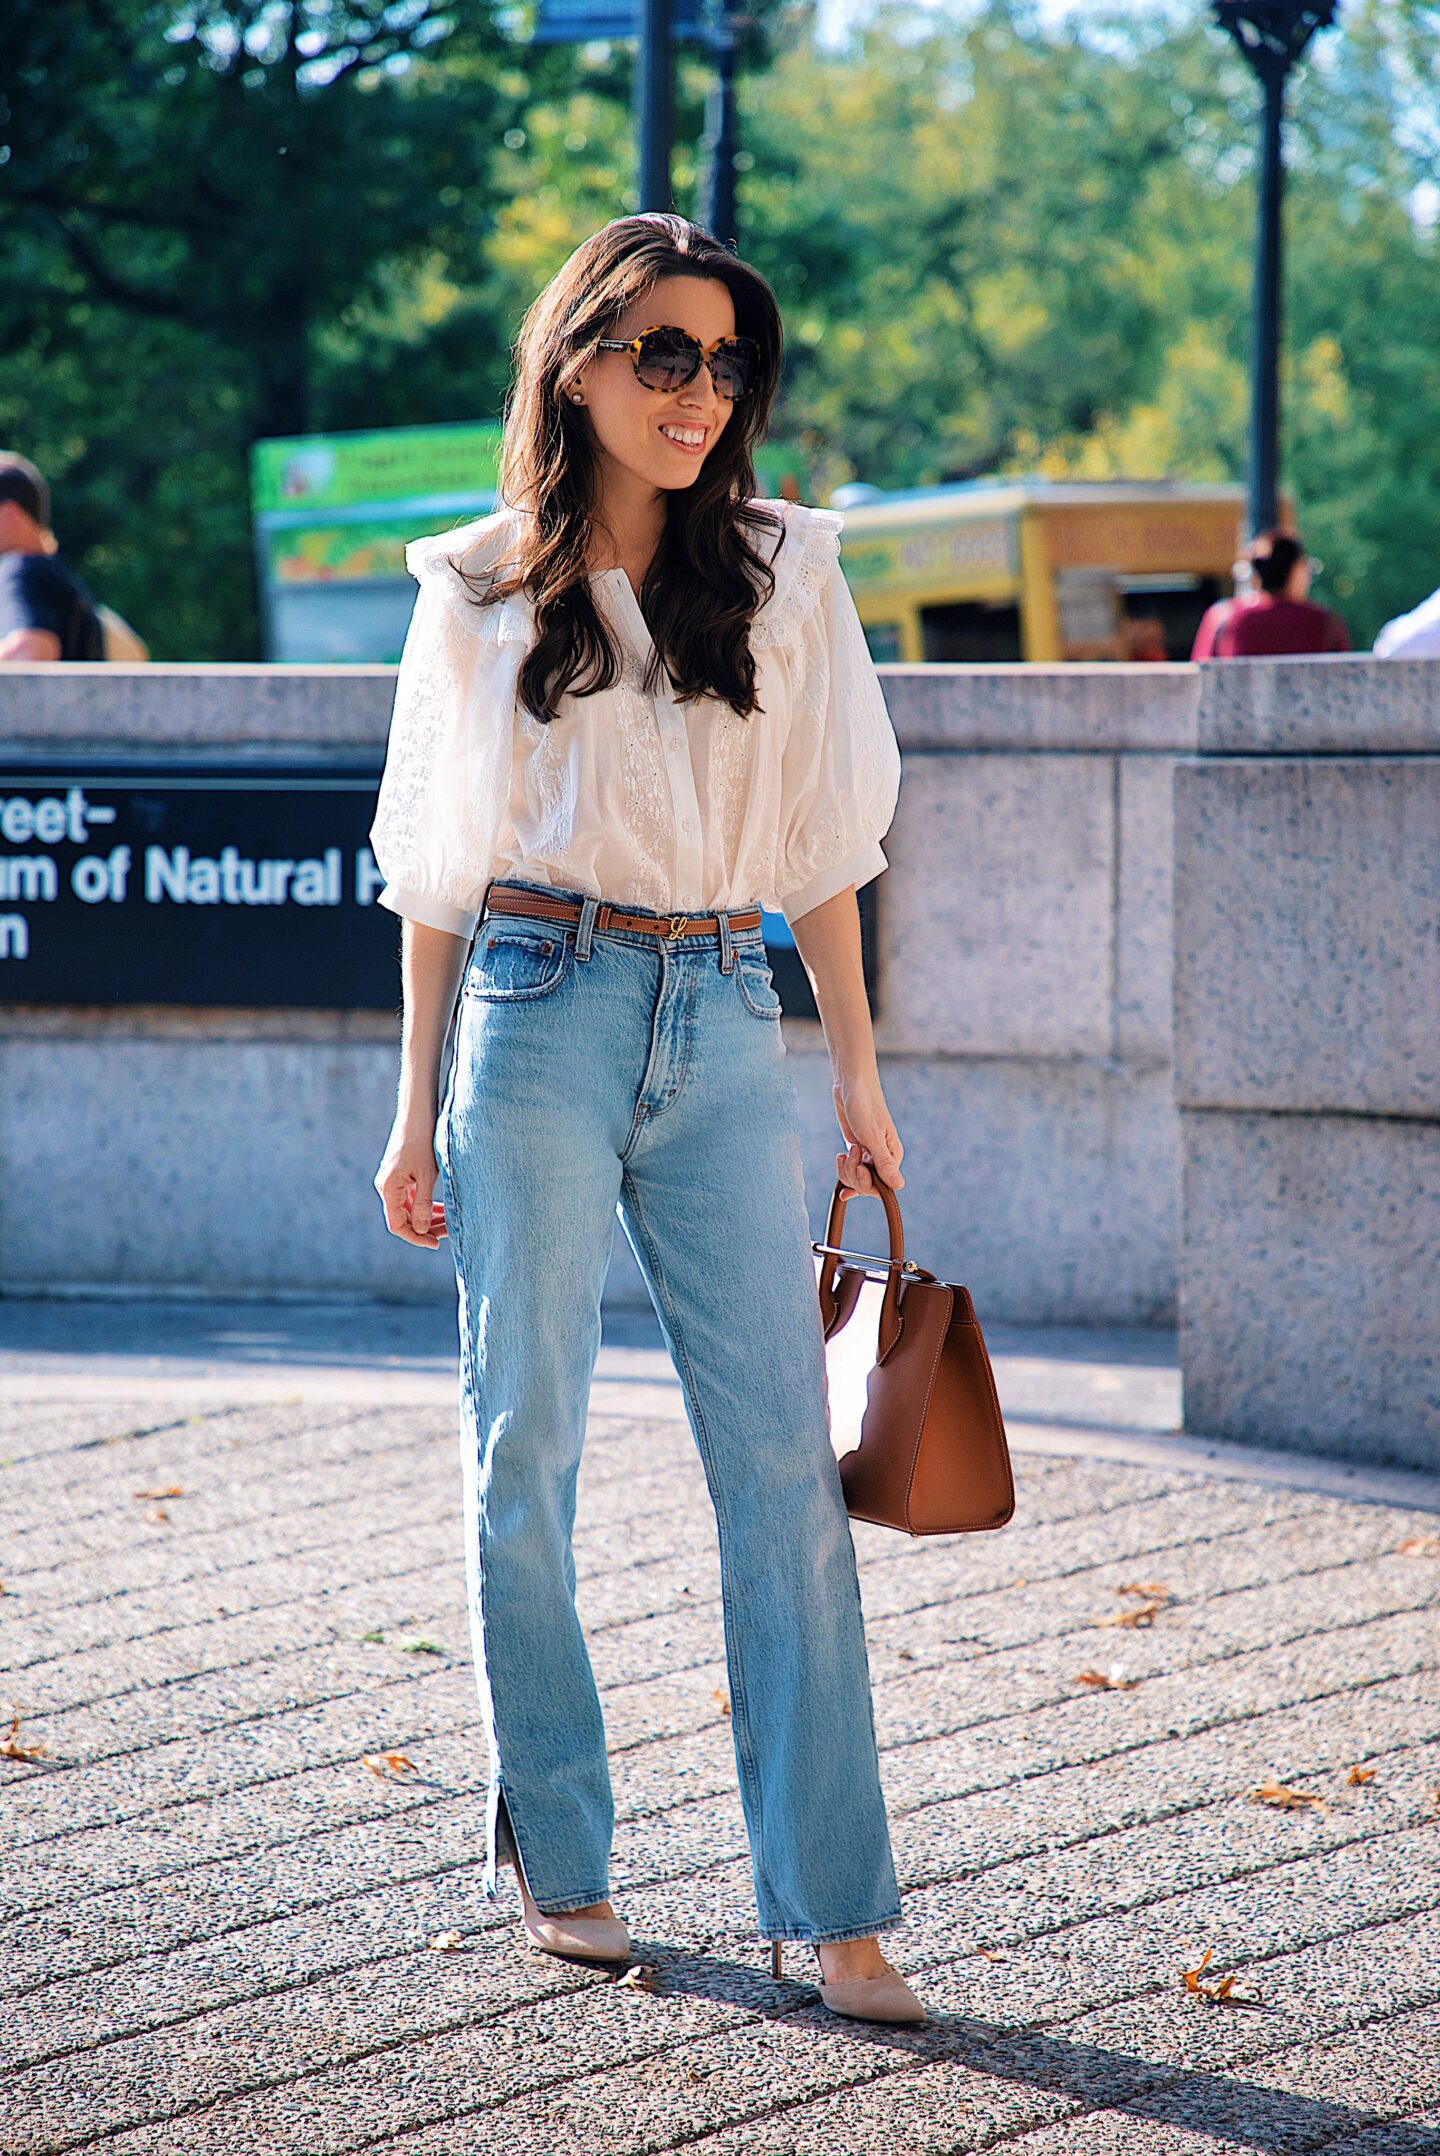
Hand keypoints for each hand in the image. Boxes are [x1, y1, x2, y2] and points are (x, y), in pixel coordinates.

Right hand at [375, 1120, 448, 1247]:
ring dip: (426, 1217)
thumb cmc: (422, 1141)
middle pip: (403, 1218)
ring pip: (408, 1208)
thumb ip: (423, 1204)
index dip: (416, 1237)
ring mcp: (393, 1180)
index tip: (435, 1244)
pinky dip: (424, 1204)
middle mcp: (386, 1186)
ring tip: (447, 1222)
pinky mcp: (400, 1174)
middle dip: (424, 1228)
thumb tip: (421, 1230)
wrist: (417, 1113)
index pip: (397, 1225)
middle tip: (447, 1233)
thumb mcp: (426, 1175)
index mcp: (388, 1188)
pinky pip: (410, 1197)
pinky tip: (440, 1208)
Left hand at [833, 1075, 903, 1197]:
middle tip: (851, 1152)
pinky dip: (843, 1166)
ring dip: (847, 1169)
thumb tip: (899, 1186)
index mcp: (893, 1156)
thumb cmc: (865, 1106)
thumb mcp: (873, 1137)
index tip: (860, 1168)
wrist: (851, 1086)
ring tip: (845, 1151)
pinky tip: (840, 1156)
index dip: (868, 1184)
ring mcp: (868, 1155)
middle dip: (854, 1174)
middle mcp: (882, 1158)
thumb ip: (884, 1163)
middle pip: (866, 1185)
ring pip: (855, 1178)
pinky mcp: (856, 1149)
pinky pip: (849, 1169)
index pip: (882, 1186)